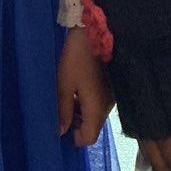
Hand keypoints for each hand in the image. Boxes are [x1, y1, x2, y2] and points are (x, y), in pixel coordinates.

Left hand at [56, 27, 112, 147]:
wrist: (97, 32)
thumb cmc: (78, 58)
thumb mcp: (65, 83)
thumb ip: (64, 109)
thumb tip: (61, 131)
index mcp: (96, 109)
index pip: (88, 138)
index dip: (73, 138)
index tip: (60, 127)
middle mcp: (107, 107)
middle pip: (93, 128)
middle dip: (76, 125)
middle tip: (60, 111)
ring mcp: (111, 97)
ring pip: (95, 116)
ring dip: (81, 113)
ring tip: (67, 97)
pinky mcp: (111, 87)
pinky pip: (99, 104)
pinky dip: (87, 103)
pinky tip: (77, 88)